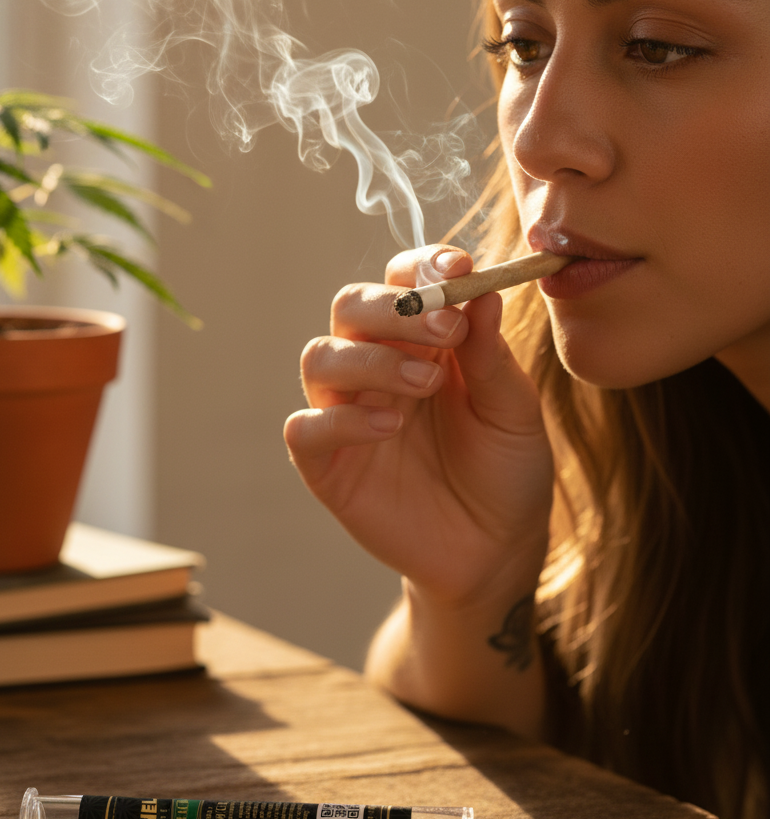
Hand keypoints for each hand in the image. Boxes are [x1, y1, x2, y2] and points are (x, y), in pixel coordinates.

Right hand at [284, 245, 553, 607]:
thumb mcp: (513, 411)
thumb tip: (484, 291)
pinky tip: (390, 427)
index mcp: (423, 342)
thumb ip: (490, 355)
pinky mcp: (327, 465)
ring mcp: (346, 412)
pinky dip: (341, 418)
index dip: (422, 266)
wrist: (496, 552)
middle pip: (351, 306)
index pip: (403, 282)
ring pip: (320, 357)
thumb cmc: (506, 471)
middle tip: (444, 327)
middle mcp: (377, 367)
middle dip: (392, 307)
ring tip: (426, 384)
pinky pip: (305, 427)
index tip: (458, 268)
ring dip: (371, 359)